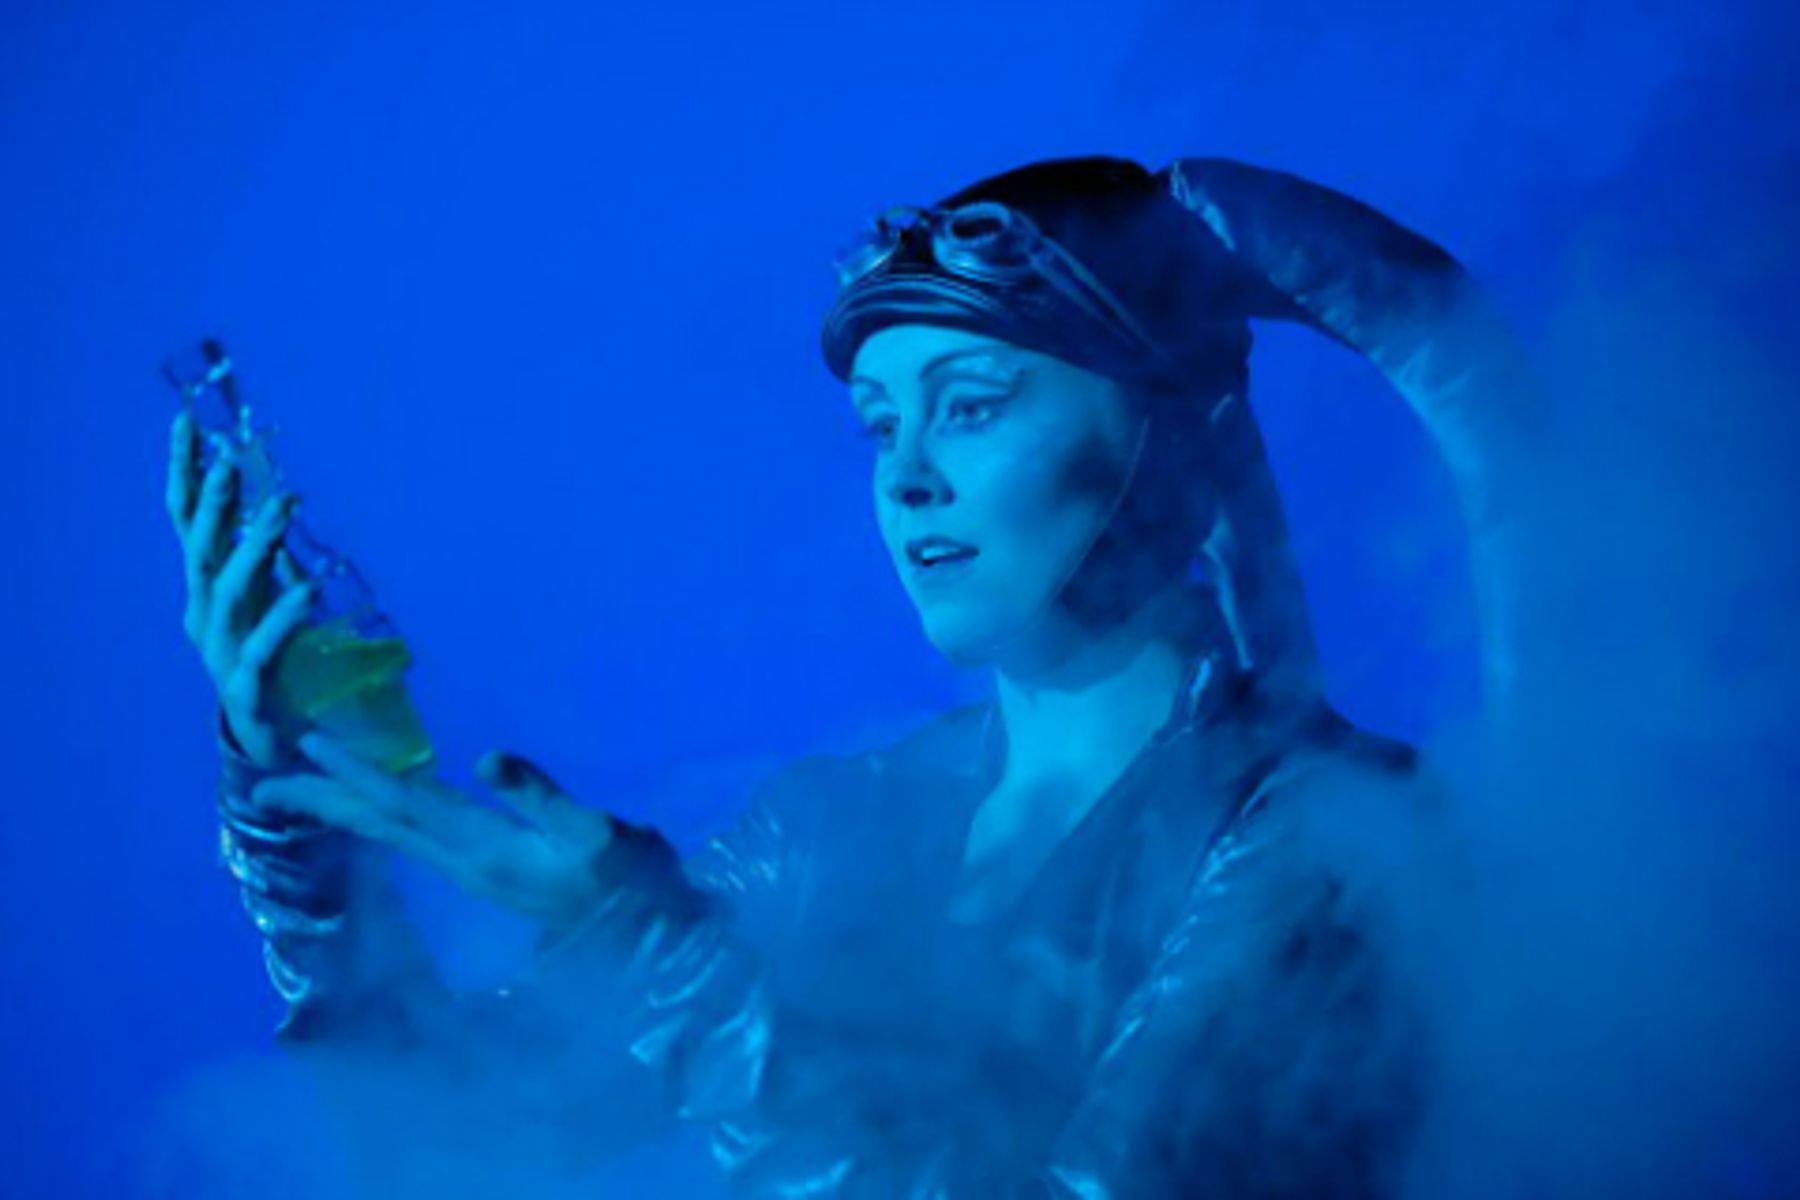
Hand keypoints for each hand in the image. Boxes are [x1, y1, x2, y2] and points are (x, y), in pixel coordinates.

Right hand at [166, 410, 315, 768]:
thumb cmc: (269, 660)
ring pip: (228, 590)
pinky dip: (285, 613)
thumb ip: (268, 554)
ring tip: (282, 509)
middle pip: (199, 548)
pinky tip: (309, 586)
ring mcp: (220, 651)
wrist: (269, 740)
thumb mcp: (266, 598)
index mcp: (206, 588)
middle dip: (213, 503)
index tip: (186, 422)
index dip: (184, 473)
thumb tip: (274, 497)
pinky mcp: (246, 686)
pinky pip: (265, 645)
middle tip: (232, 460)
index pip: (187, 520)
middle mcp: (203, 614)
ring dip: (254, 547)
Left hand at [253, 732, 616, 927]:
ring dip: (342, 811)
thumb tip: (486, 758)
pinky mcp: (483, 872)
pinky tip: (370, 811)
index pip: (406, 803)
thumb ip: (541, 796)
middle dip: (322, 801)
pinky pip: (410, 839)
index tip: (307, 745)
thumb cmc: (629, 880)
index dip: (357, 772)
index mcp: (484, 846)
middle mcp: (463, 861)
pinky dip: (377, 819)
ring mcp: (470, 870)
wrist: (649, 935)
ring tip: (297, 793)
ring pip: (390, 834)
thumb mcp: (596, 833)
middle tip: (262, 785)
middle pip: (380, 825)